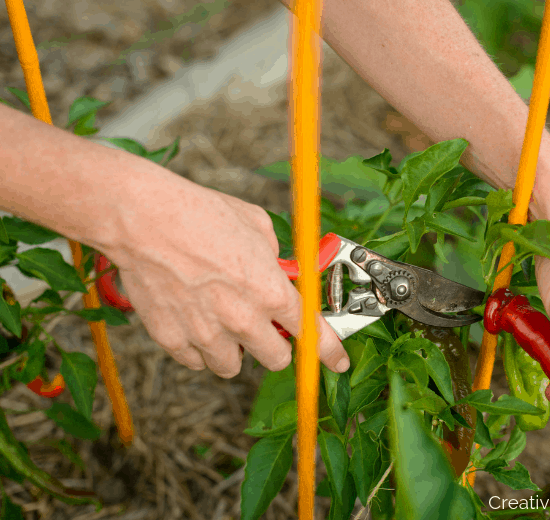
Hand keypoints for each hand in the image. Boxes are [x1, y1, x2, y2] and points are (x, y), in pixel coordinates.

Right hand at [106, 180, 349, 377]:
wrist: (143, 218)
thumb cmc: (199, 214)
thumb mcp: (256, 225)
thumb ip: (274, 257)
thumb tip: (277, 269)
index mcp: (270, 291)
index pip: (311, 333)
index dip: (328, 351)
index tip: (336, 362)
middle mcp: (242, 319)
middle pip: (276, 359)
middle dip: (276, 345)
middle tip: (263, 327)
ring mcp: (206, 334)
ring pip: (232, 367)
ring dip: (234, 350)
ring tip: (222, 323)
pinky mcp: (172, 340)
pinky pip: (195, 362)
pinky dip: (198, 349)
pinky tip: (194, 322)